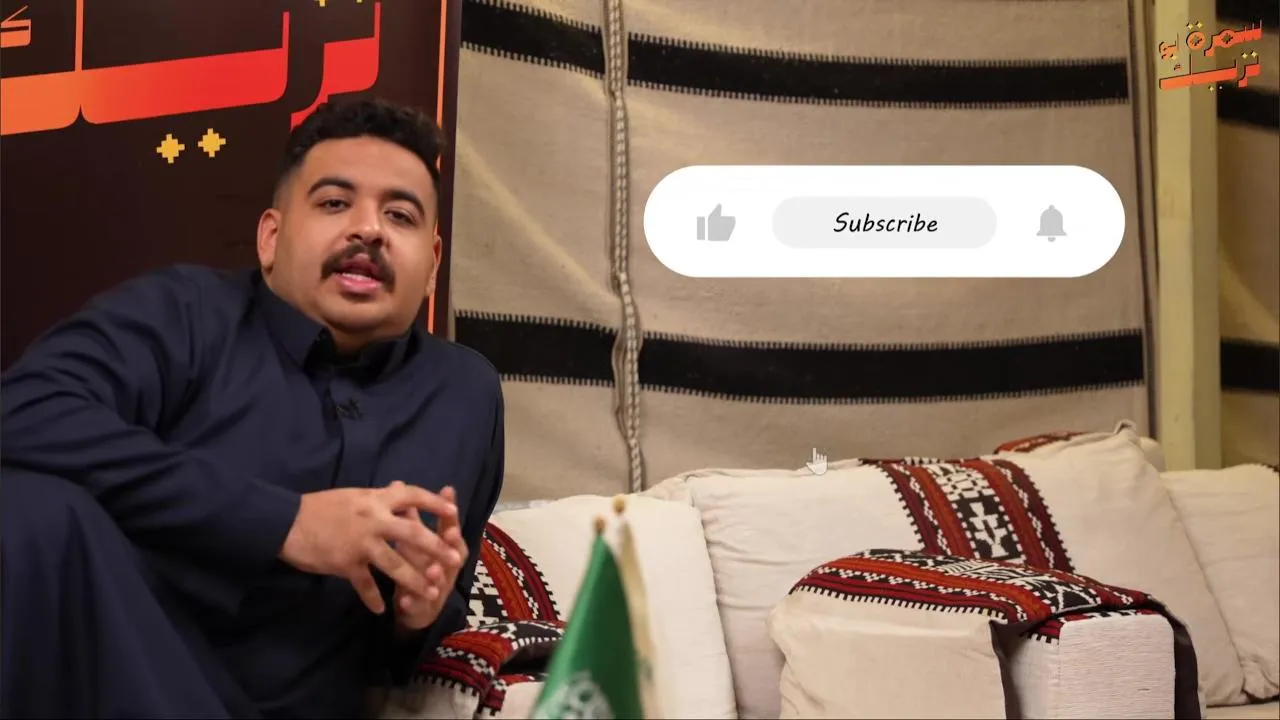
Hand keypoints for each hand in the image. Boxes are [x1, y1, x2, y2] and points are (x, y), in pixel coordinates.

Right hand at [279, 483, 458, 614]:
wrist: (285, 522)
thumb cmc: (319, 507)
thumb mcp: (353, 495)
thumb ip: (377, 498)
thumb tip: (399, 490)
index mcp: (375, 499)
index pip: (411, 496)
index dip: (434, 503)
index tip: (453, 511)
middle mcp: (372, 519)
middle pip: (412, 534)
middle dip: (435, 548)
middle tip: (454, 560)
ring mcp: (360, 543)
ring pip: (394, 564)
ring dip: (413, 581)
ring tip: (429, 593)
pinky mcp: (346, 564)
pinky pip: (365, 585)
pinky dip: (373, 599)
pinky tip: (382, 610)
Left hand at [392, 484, 468, 631]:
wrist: (412, 605)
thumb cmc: (413, 563)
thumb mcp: (409, 538)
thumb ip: (407, 514)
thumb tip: (399, 483)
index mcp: (445, 548)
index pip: (450, 526)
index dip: (450, 511)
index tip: (447, 493)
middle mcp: (447, 567)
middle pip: (453, 553)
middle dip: (451, 544)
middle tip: (450, 534)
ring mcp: (438, 590)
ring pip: (440, 581)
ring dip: (437, 574)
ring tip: (432, 570)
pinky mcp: (423, 609)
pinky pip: (419, 606)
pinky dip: (413, 602)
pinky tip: (404, 600)